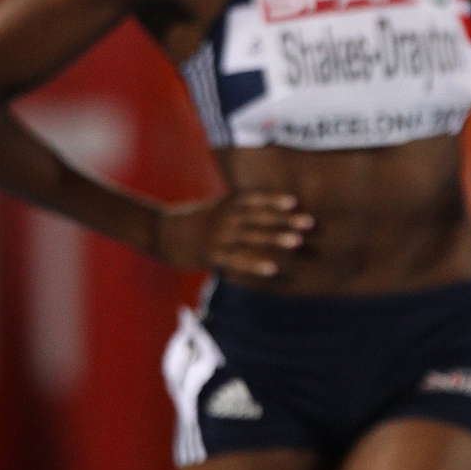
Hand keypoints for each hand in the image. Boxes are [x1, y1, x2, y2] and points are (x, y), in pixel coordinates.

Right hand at [154, 191, 313, 279]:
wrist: (160, 232)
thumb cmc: (194, 221)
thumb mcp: (216, 207)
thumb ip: (238, 206)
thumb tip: (264, 205)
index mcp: (226, 205)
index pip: (253, 200)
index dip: (273, 200)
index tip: (295, 201)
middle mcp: (225, 218)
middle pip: (259, 218)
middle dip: (285, 220)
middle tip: (310, 223)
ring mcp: (218, 237)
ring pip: (251, 238)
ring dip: (275, 239)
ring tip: (298, 242)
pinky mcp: (211, 256)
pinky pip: (237, 261)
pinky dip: (256, 264)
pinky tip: (273, 269)